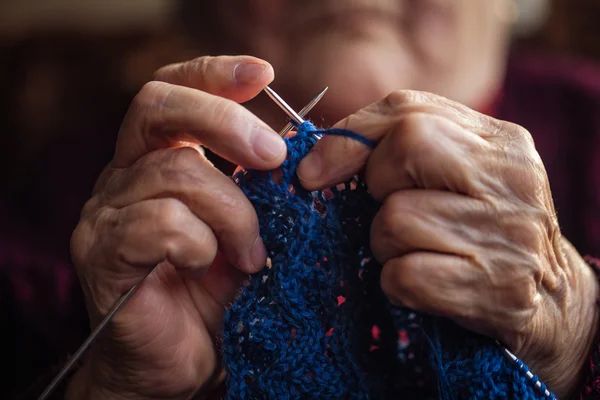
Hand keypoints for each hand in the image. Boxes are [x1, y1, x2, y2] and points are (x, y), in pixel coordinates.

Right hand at [67, 56, 286, 398]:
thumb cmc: (215, 296)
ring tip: (251, 256)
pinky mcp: (102, 255)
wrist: (179, 365)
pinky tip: (208, 268)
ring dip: (233, 214)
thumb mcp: (245, 229)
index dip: (212, 74)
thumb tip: (290, 141)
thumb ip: (257, 186)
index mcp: (155, 162)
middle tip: (273, 157)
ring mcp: (106, 214)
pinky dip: (201, 244)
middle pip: (157, 107)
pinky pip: (160, 224)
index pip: (170, 91)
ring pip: (177, 173)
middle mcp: (122, 177)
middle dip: (224, 121)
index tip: (263, 74)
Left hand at [297, 90, 599, 397]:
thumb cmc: (485, 232)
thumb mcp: (461, 177)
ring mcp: (508, 234)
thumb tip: (316, 160)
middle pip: (406, 147)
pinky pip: (404, 274)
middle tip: (390, 212)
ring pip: (395, 218)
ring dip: (385, 244)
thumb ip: (406, 152)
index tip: (314, 171)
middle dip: (375, 187)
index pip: (408, 110)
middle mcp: (511, 178)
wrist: (556, 302)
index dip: (348, 138)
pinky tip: (423, 285)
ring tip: (418, 253)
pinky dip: (397, 282)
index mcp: (500, 141)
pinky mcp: (496, 289)